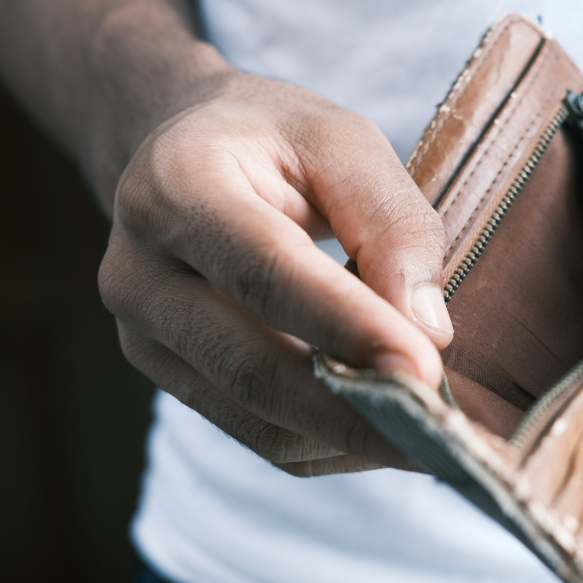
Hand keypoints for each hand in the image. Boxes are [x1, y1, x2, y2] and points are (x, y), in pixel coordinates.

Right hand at [99, 70, 453, 475]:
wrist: (181, 151)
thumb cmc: (272, 139)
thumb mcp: (342, 141)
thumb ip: (390, 223)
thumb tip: (428, 332)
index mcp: (177, 186)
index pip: (266, 273)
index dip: (348, 327)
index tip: (425, 370)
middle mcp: (140, 270)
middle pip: (252, 368)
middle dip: (355, 411)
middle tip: (442, 432)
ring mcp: (143, 335)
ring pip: (256, 419)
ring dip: (350, 437)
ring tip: (429, 435)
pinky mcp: (167, 376)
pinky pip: (257, 435)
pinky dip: (329, 443)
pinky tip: (382, 427)